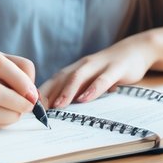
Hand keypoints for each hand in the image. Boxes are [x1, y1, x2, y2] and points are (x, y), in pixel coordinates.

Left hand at [40, 34, 157, 109]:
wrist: (135, 50)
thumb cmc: (108, 70)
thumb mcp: (91, 80)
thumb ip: (76, 92)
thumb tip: (56, 112)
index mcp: (74, 70)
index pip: (52, 82)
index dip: (39, 94)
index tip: (28, 109)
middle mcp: (82, 66)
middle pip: (60, 79)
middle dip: (47, 94)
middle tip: (36, 111)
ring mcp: (98, 66)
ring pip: (78, 78)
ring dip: (66, 92)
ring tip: (57, 106)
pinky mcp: (115, 69)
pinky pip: (102, 80)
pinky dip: (92, 89)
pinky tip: (85, 99)